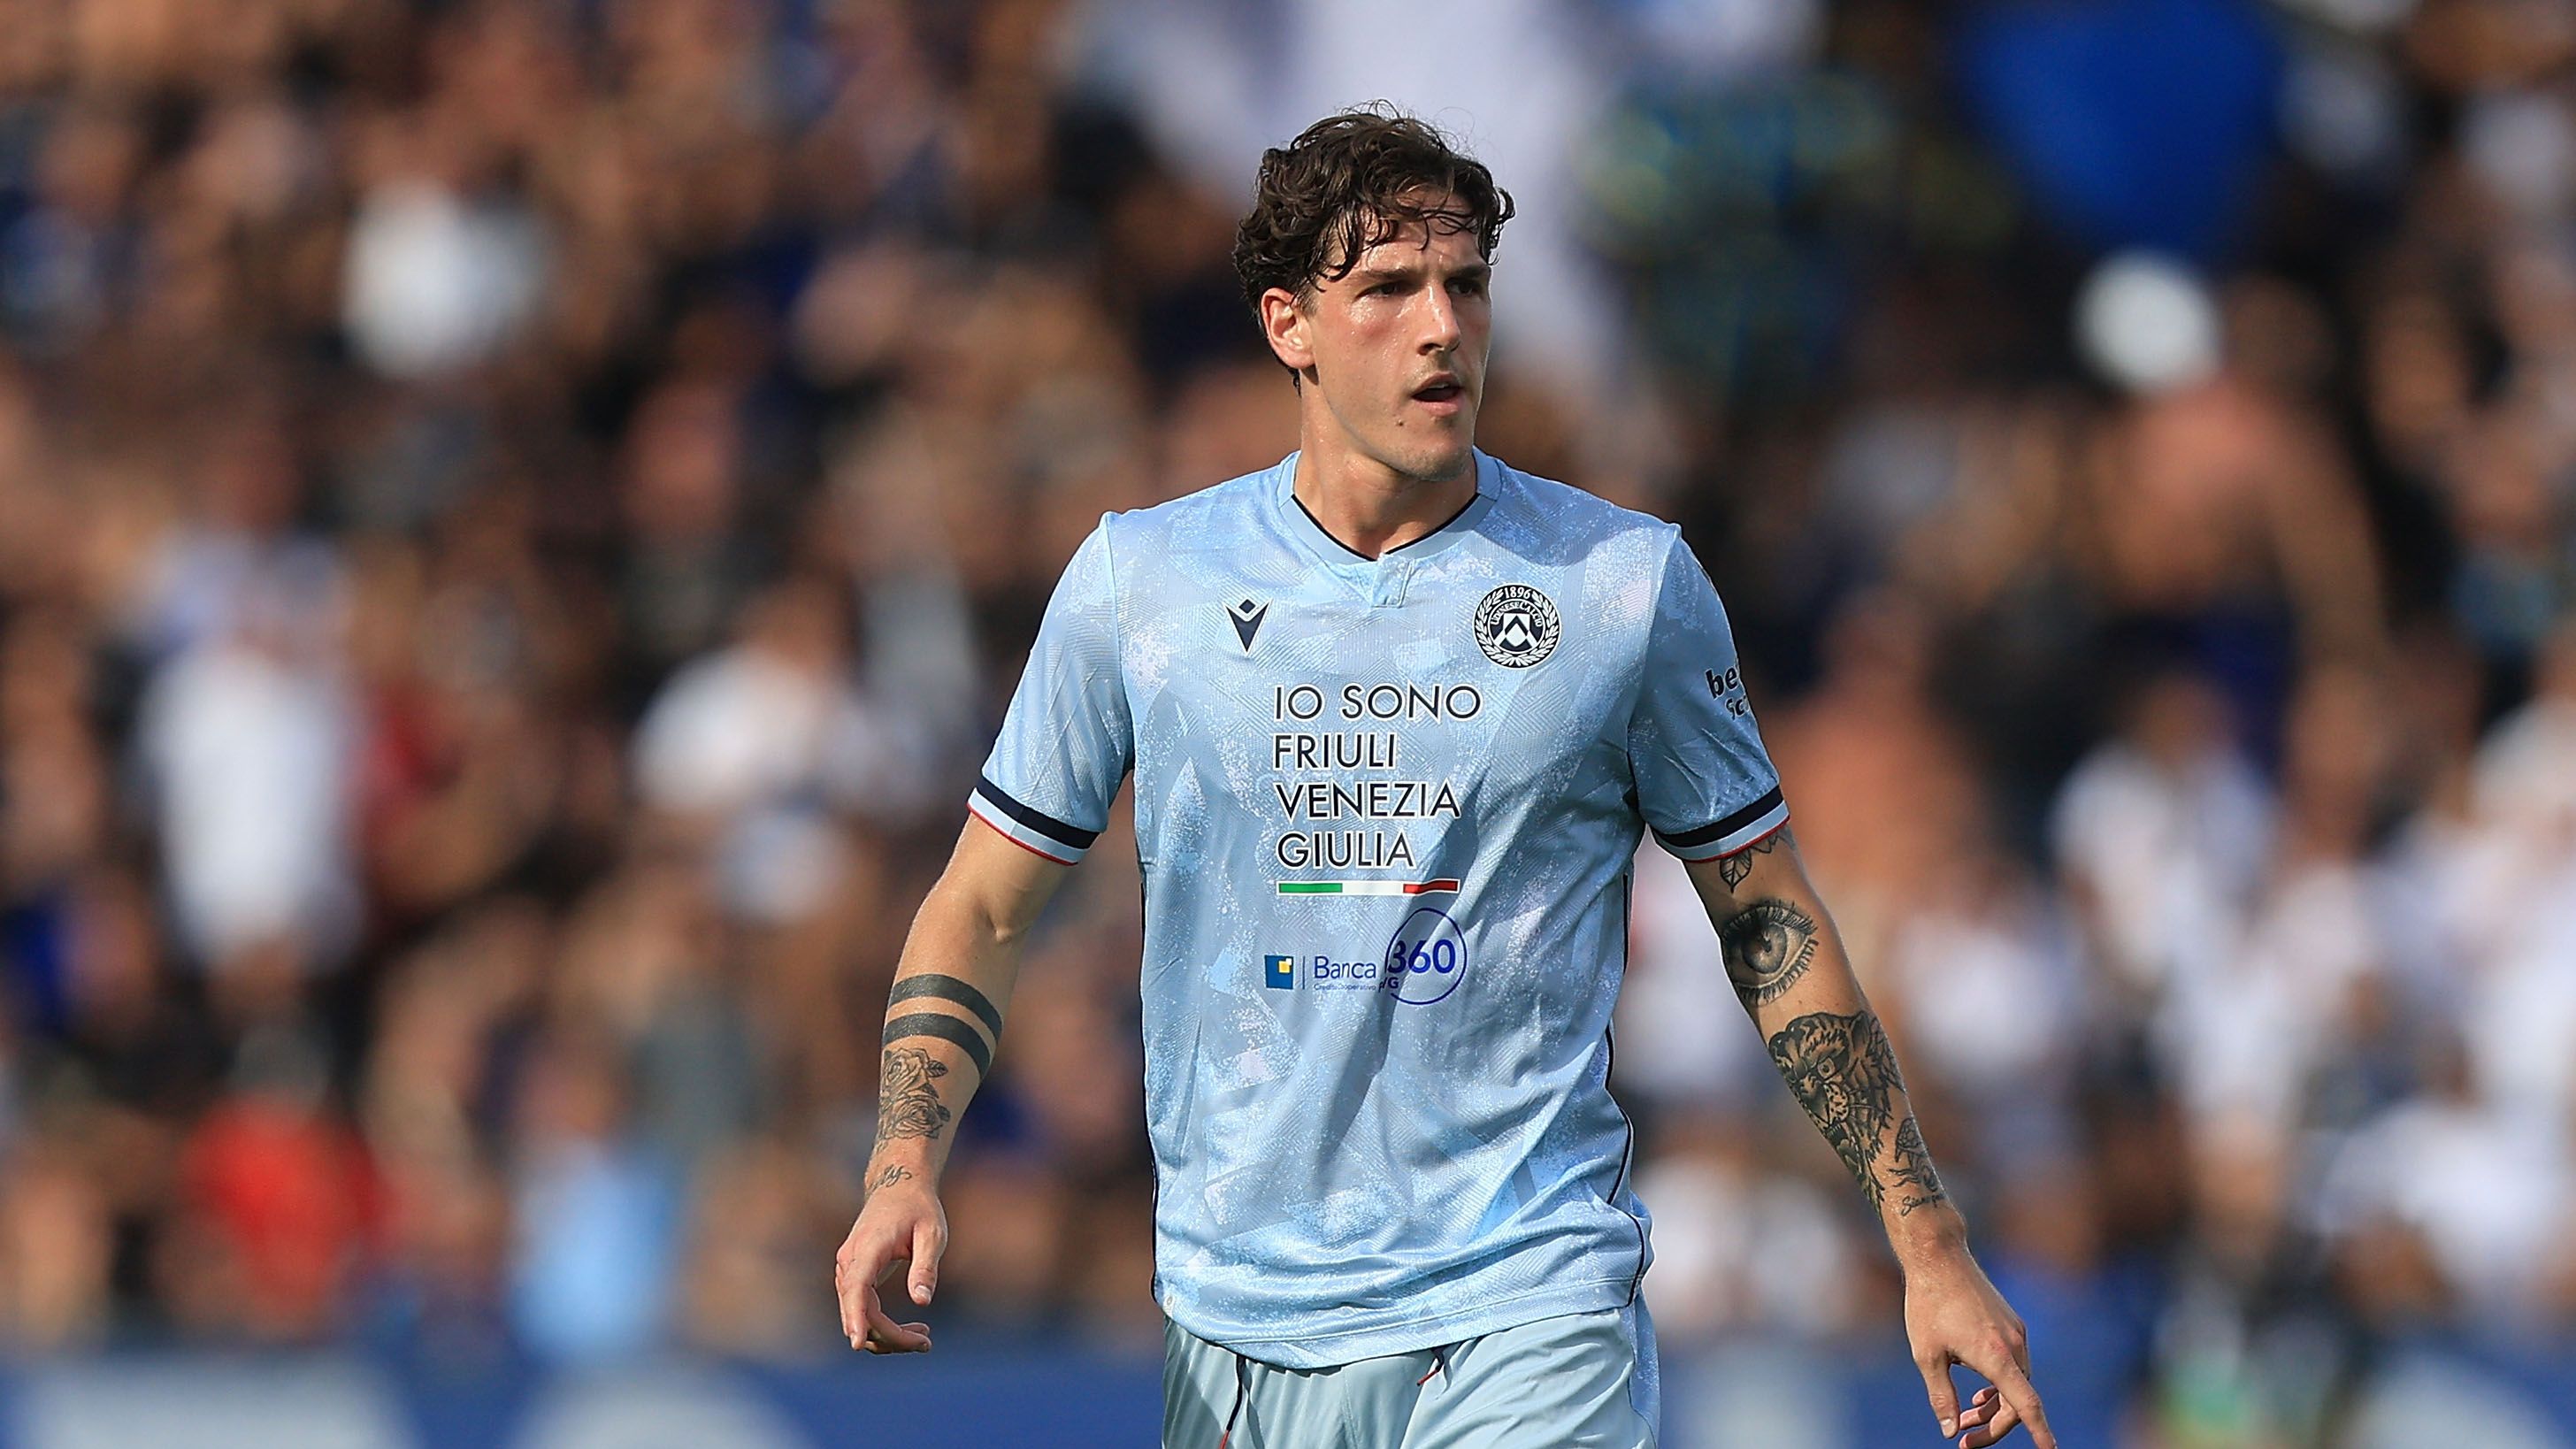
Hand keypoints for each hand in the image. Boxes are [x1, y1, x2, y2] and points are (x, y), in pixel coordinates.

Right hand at [834, 1169, 947, 1353]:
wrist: (898, 1187)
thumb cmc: (918, 1209)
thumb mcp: (932, 1234)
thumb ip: (925, 1267)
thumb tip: (922, 1302)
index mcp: (868, 1248)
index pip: (856, 1288)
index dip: (855, 1317)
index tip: (856, 1344)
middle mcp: (850, 1262)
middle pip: (860, 1311)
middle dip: (890, 1336)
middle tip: (926, 1343)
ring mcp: (847, 1271)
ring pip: (859, 1316)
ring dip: (887, 1335)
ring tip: (924, 1339)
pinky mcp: (853, 1277)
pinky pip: (861, 1309)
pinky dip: (881, 1326)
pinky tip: (911, 1330)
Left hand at [1903, 1240, 2052, 1447]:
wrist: (1939, 1257)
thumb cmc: (1927, 1304)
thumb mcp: (1926, 1356)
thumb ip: (1942, 1396)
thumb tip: (1950, 1430)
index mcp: (1995, 1356)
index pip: (2026, 1405)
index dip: (2040, 1432)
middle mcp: (2014, 1345)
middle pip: (2017, 1401)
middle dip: (1993, 1425)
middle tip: (1965, 1439)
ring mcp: (2015, 1332)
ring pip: (2015, 1382)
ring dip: (1994, 1405)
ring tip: (1966, 1415)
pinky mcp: (2011, 1323)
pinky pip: (2013, 1364)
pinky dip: (1999, 1383)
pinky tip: (1979, 1391)